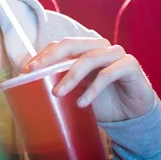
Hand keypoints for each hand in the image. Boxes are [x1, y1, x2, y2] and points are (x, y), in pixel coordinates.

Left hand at [22, 37, 155, 122]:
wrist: (133, 115)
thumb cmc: (103, 100)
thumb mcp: (78, 91)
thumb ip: (61, 83)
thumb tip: (29, 87)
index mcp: (87, 49)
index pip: (61, 44)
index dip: (44, 54)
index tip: (27, 69)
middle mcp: (101, 47)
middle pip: (72, 44)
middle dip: (51, 58)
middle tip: (35, 73)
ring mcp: (117, 54)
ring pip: (89, 58)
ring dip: (71, 76)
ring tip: (57, 94)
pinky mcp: (130, 66)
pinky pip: (108, 74)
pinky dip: (93, 89)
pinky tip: (82, 102)